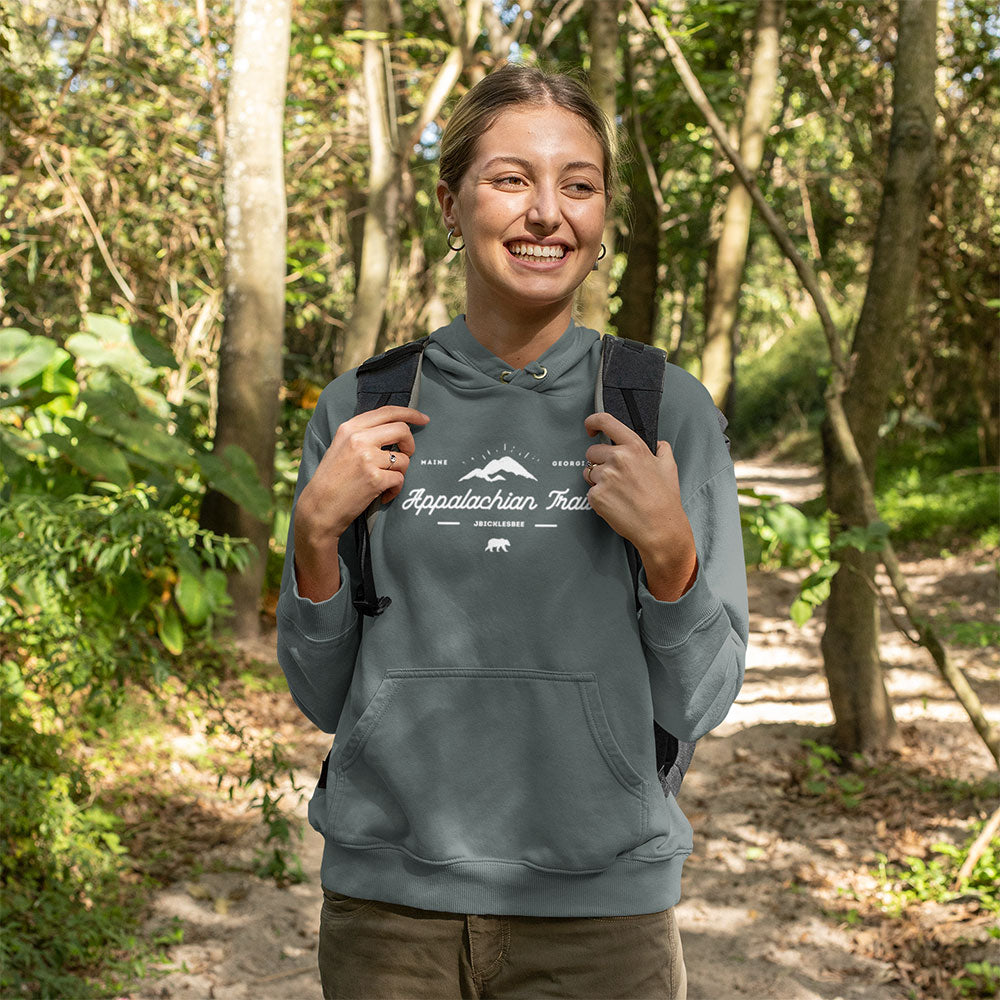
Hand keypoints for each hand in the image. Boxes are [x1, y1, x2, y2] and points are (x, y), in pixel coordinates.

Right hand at [293, 406, 428, 601]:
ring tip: (385, 482)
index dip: (410, 414)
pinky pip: (400, 479)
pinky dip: (395, 489)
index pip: (387, 411)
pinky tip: (383, 495)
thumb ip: (363, 435)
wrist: (318, 508)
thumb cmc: (331, 480)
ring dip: (400, 472)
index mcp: (350, 428)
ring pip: (404, 458)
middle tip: (407, 455)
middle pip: (402, 430)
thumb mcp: (341, 447)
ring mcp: (367, 458)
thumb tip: (394, 429)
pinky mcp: (375, 478)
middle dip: (411, 444)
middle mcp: (359, 439)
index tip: (423, 419)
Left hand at [583, 412, 697, 601]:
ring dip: (598, 480)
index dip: (593, 422)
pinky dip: (599, 498)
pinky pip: (590, 492)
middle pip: (592, 452)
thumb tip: (657, 443)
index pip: (605, 422)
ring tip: (618, 492)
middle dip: (599, 462)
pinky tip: (615, 504)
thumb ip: (661, 449)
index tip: (590, 427)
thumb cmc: (665, 499)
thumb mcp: (669, 466)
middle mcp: (617, 458)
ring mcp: (605, 477)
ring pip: (589, 472)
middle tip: (615, 477)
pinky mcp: (596, 496)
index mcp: (634, 447)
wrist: (660, 528)